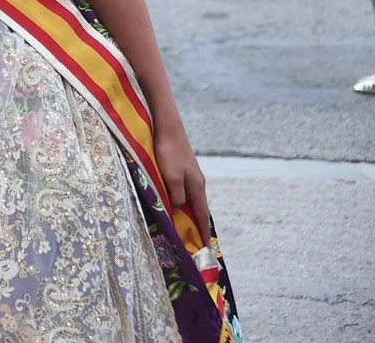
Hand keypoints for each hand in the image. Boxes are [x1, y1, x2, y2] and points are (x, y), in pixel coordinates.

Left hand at [154, 124, 211, 246]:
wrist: (167, 127)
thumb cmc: (167, 151)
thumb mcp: (171, 177)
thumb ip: (176, 195)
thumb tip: (179, 211)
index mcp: (196, 187)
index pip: (202, 215)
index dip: (204, 232)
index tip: (207, 248)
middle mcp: (197, 183)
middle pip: (199, 209)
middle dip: (199, 226)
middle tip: (197, 244)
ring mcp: (191, 175)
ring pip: (193, 200)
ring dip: (191, 215)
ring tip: (188, 229)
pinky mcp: (183, 169)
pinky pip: (187, 192)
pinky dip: (185, 203)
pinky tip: (179, 205)